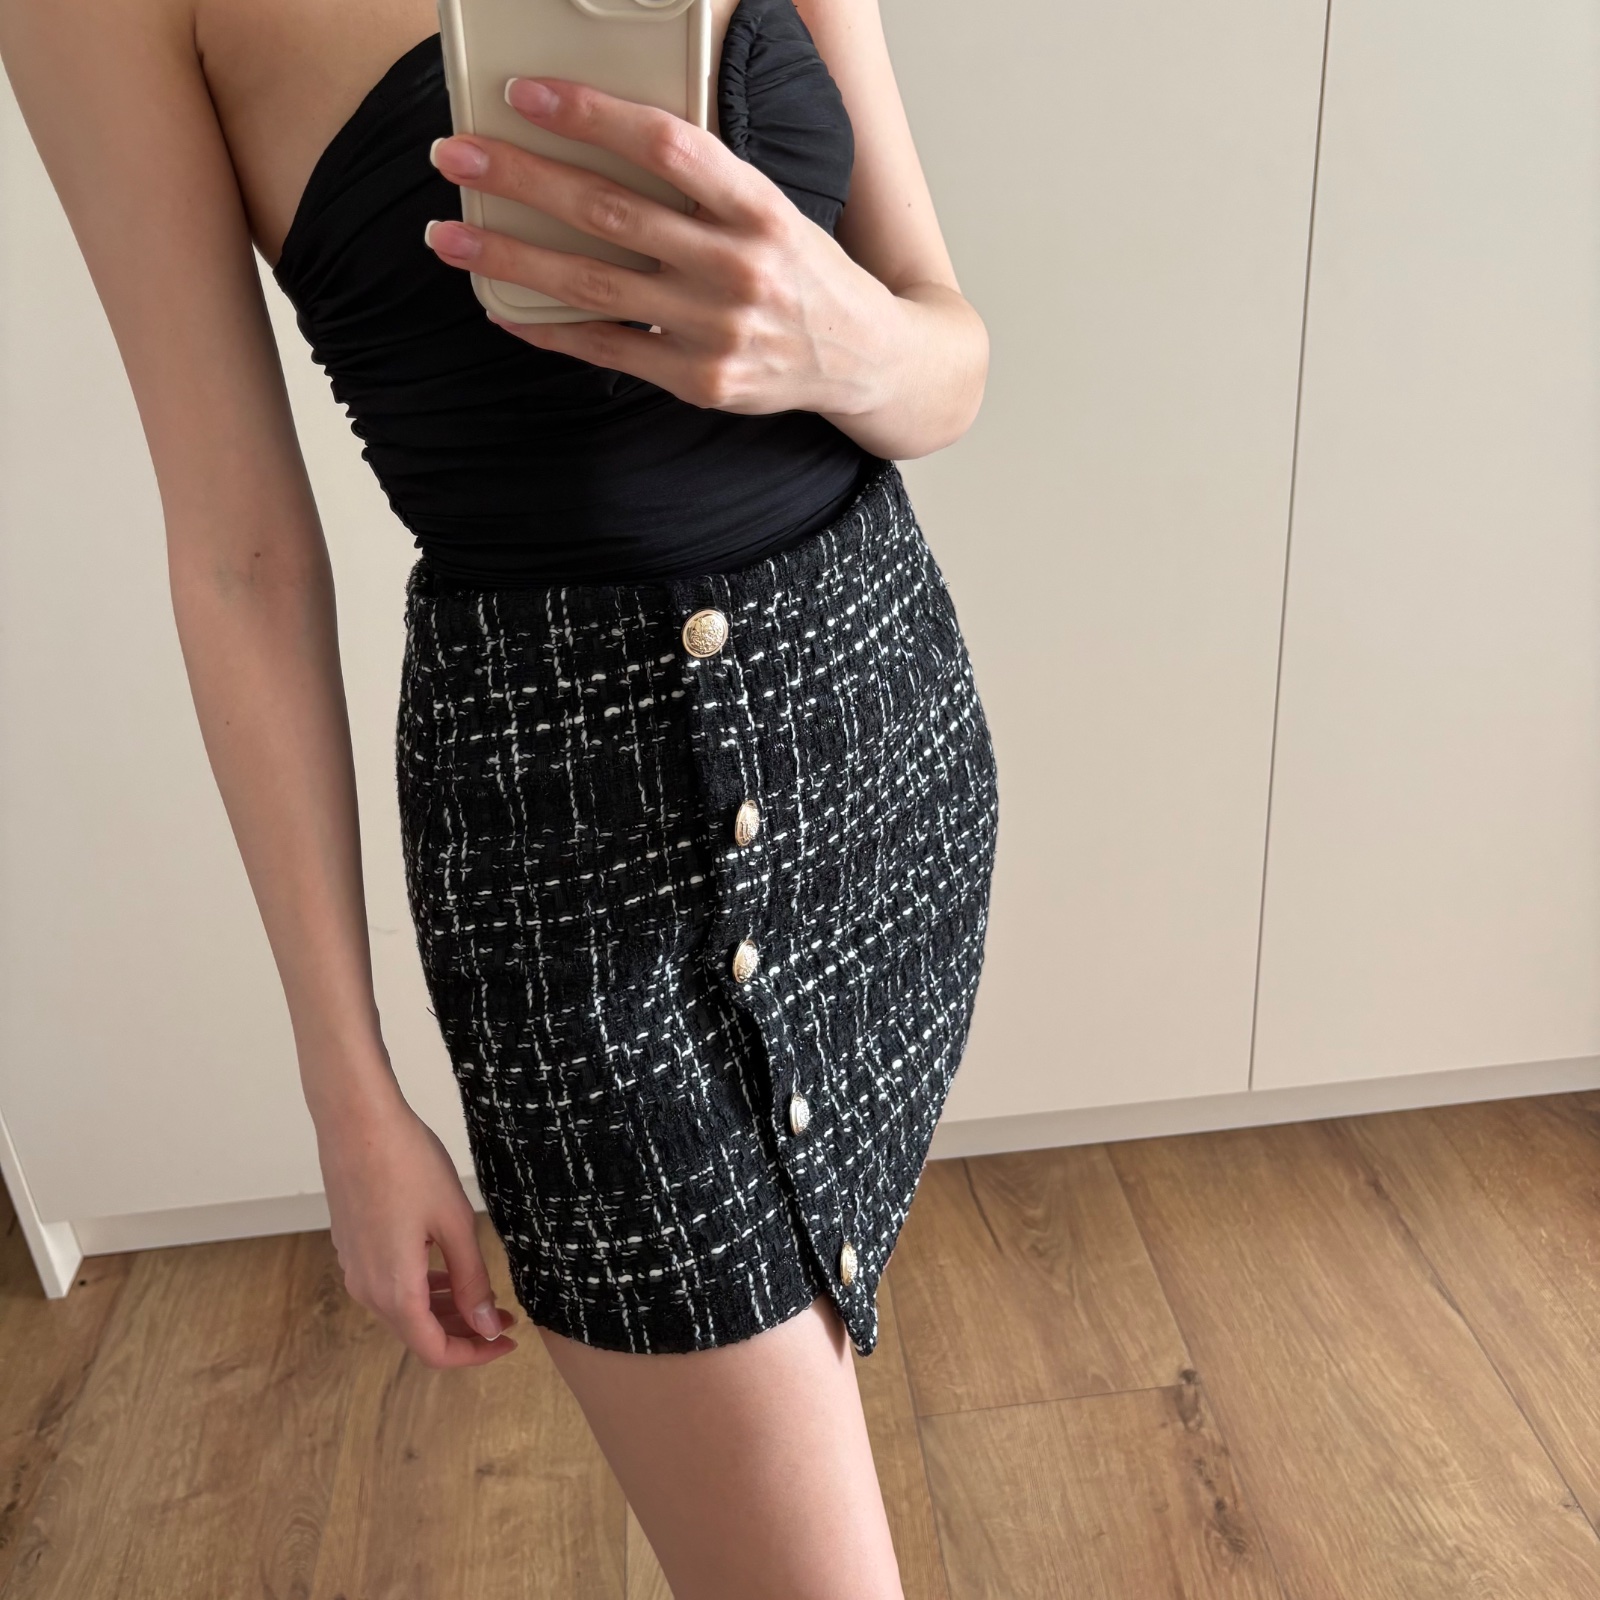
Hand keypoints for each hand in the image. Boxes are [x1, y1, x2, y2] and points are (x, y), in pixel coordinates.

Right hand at [317, 1090, 517, 1368]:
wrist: (357, 1123)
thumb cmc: (408, 1165)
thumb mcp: (455, 1223)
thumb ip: (472, 1280)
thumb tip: (488, 1326)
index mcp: (394, 1289)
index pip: (434, 1350)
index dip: (474, 1354)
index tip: (506, 1342)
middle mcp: (367, 1289)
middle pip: (418, 1334)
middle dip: (464, 1332)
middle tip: (504, 1319)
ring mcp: (355, 1268)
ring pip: (404, 1311)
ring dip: (444, 1312)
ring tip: (484, 1297)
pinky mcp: (352, 1248)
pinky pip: (390, 1286)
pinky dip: (422, 1291)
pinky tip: (447, 1272)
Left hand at [423, 75, 906, 419]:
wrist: (868, 360)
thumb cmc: (807, 274)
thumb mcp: (774, 210)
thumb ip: (706, 185)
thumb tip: (608, 147)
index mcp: (759, 208)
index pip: (665, 145)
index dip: (591, 114)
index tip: (526, 94)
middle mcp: (738, 268)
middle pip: (610, 213)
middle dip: (522, 178)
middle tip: (455, 156)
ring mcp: (716, 331)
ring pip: (594, 285)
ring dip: (512, 256)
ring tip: (450, 234)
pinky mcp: (699, 381)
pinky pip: (608, 351)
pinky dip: (550, 329)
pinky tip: (503, 307)